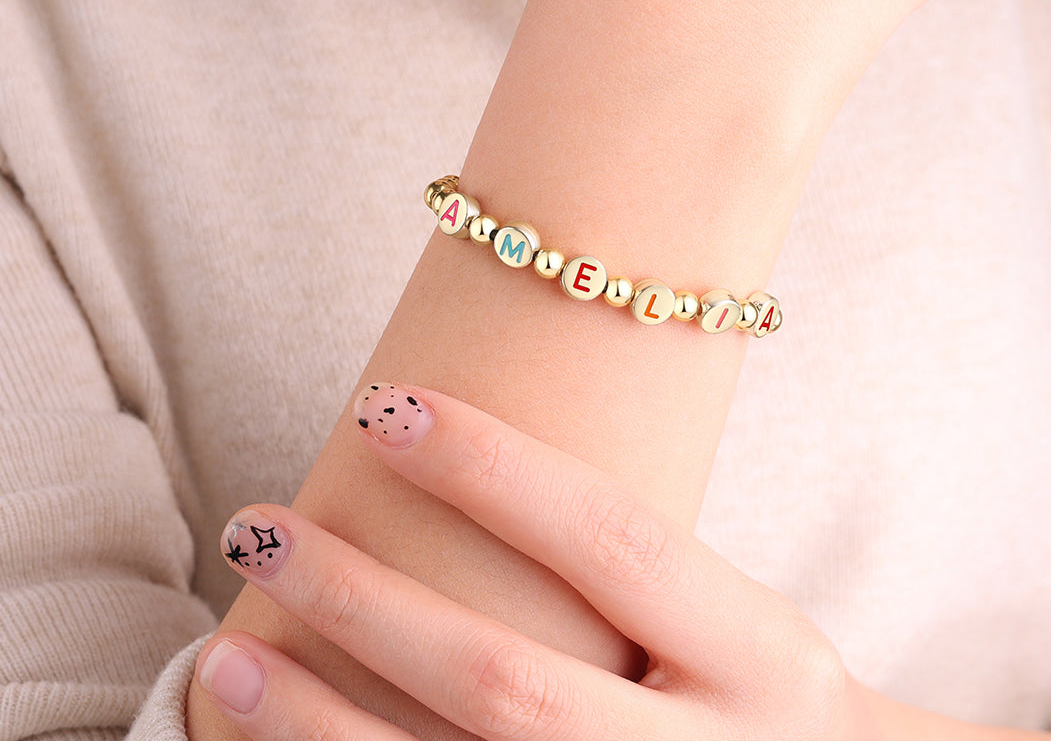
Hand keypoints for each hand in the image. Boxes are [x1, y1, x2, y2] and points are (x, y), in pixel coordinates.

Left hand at [193, 383, 873, 740]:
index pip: (613, 539)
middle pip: (507, 683)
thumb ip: (629, 573)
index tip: (382, 406)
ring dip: (321, 728)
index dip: (496, 470)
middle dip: (366, 604)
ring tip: (224, 658)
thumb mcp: (741, 622)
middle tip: (259, 528)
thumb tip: (459, 466)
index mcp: (761, 656)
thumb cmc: (761, 697)